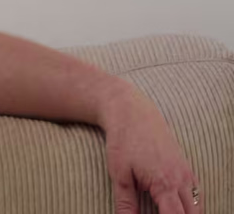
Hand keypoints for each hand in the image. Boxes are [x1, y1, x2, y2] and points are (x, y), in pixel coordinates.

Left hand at [99, 84, 202, 213]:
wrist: (132, 113)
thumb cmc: (123, 141)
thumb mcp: (118, 174)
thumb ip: (125, 202)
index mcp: (165, 183)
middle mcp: (182, 180)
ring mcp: (187, 173)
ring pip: (198, 206)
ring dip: (188, 213)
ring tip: (166, 211)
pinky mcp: (186, 167)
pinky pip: (197, 193)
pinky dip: (191, 204)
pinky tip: (175, 206)